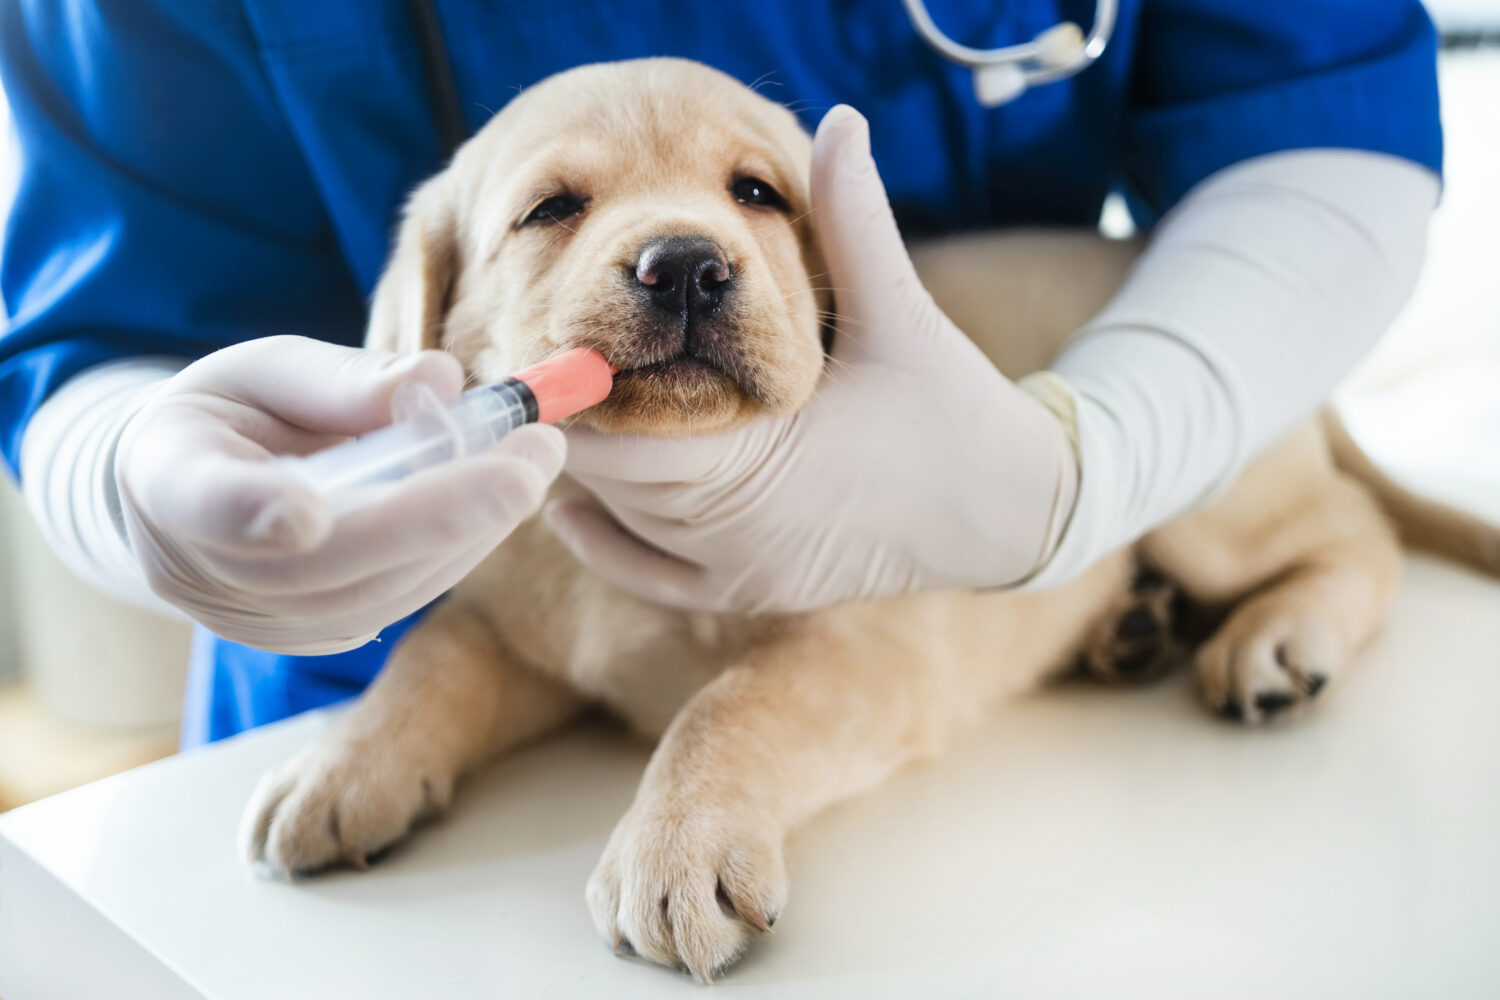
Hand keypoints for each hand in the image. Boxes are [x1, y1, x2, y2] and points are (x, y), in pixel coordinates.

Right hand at [114, 335, 563, 652]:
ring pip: (374, 592)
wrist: (201, 485)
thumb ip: (342, 379)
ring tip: (535, 461)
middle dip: (438, 513)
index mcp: (166, 477)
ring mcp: (255, 619)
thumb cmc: (239, 412)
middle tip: (531, 460)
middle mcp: (201, 568)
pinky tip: (502, 497)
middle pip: (321, 564)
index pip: (202, 502)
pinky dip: (459, 547)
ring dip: (471, 529)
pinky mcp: (311, 638)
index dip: (250, 511)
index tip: (304, 515)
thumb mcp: (269, 368)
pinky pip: (397, 600)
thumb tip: (440, 381)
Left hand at [550, 106, 1077, 613]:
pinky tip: (571, 511)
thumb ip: (856, 221)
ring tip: (546, 411)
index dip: (572, 390)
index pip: (626, 437)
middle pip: (611, 480)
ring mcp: (746, 572)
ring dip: (588, 472)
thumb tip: (839, 123)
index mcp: (767, 464)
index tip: (538, 341)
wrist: (1010, 511)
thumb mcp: (903, 314)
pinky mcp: (754, 592)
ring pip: (626, 524)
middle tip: (521, 368)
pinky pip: (654, 580)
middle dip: (569, 423)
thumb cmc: (954, 408)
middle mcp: (744, 533)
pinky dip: (608, 547)